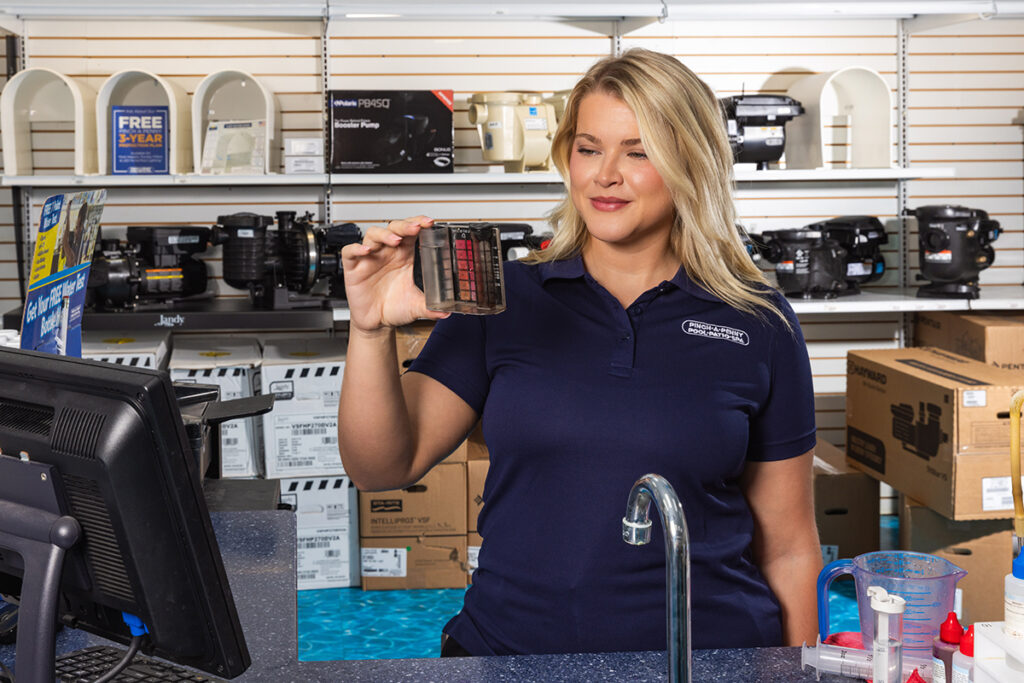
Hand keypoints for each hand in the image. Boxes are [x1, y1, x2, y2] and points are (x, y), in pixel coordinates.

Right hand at [341, 216, 449, 333]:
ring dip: (384, 234)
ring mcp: (370, 259)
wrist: (376, 324)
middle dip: (404, 225)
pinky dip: (356, 248)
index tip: (429, 222)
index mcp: (403, 257)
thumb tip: (447, 313)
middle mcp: (386, 254)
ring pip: (373, 235)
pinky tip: (366, 251)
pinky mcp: (354, 269)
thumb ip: (431, 308)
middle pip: (393, 228)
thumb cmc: (394, 309)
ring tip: (395, 240)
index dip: (418, 224)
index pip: (410, 232)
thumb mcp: (416, 307)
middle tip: (415, 228)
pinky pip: (350, 252)